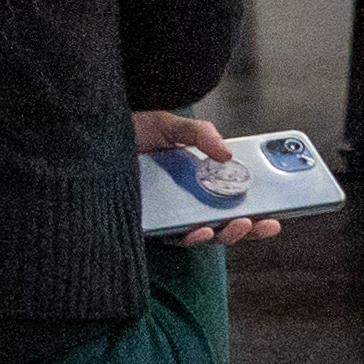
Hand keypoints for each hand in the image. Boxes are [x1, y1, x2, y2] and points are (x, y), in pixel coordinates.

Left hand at [134, 115, 284, 247]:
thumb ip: (200, 134)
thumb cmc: (127, 134)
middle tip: (265, 221)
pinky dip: (191, 237)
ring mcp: (167, 216)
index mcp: (196, 177)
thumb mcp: (169, 125)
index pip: (232, 195)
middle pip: (224, 220)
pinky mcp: (147, 227)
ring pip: (204, 235)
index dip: (257, 205)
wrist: (85, 144)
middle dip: (249, 226)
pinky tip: (200, 231)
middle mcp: (184, 201)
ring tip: (239, 224)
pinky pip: (173, 238)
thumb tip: (228, 153)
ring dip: (225, 234)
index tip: (278, 211)